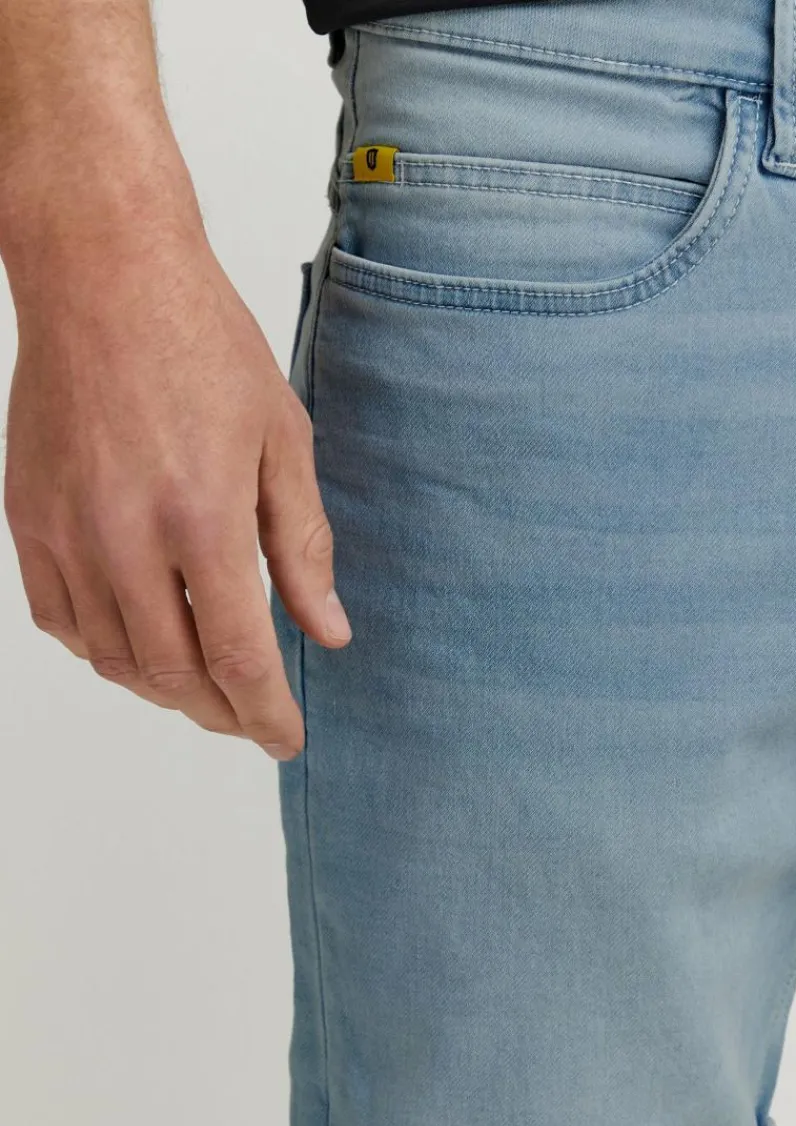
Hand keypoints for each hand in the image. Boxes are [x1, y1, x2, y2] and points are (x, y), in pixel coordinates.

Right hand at [3, 225, 350, 760]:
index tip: (287, 739)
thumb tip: (326, 631)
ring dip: (164, 690)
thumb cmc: (203, 346)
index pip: (238, 658)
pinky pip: (60, 620)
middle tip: (250, 719)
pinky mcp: (26, 518)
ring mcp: (66, 530)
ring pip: (112, 658)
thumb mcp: (282, 441)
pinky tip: (139, 642)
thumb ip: (302, 547)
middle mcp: (125, 536)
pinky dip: (104, 651)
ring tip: (204, 688)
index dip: (266, 714)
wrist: (104, 277)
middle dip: (220, 713)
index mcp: (202, 517)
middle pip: (173, 674)